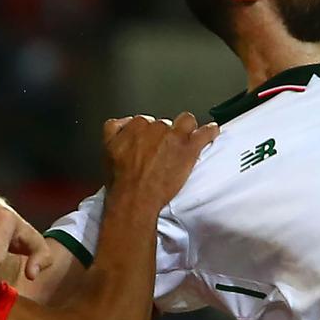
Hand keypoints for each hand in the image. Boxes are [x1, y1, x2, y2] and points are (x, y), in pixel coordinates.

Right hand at [102, 112, 218, 212]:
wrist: (135, 198)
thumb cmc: (121, 180)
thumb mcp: (107, 150)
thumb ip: (114, 130)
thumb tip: (122, 123)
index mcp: (136, 125)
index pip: (145, 121)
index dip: (149, 132)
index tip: (150, 141)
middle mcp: (156, 127)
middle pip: (165, 123)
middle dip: (166, 134)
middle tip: (164, 149)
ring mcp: (174, 137)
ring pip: (185, 122)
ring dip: (186, 128)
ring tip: (187, 137)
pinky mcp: (189, 148)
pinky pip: (205, 133)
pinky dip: (210, 131)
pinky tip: (212, 131)